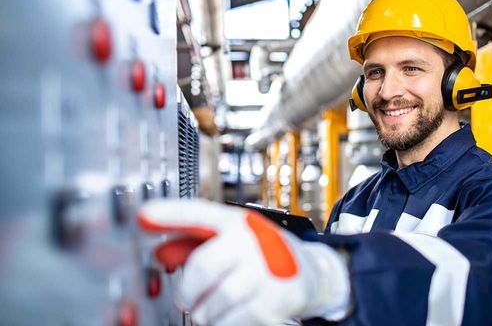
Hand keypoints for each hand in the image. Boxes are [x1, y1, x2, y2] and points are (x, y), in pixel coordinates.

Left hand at [137, 199, 350, 325]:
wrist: (313, 273)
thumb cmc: (265, 256)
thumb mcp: (233, 243)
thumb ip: (194, 244)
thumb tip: (160, 253)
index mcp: (238, 222)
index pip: (198, 213)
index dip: (169, 214)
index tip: (142, 215)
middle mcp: (254, 239)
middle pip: (202, 266)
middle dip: (187, 291)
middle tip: (186, 300)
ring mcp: (269, 268)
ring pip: (217, 300)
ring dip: (206, 312)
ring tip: (211, 311)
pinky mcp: (279, 297)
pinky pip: (235, 320)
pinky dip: (225, 323)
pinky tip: (231, 316)